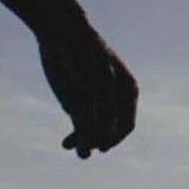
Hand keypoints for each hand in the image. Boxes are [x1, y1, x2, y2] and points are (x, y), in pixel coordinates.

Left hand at [38, 17, 135, 157]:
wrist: (62, 36)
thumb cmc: (87, 53)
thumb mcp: (99, 78)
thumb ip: (104, 105)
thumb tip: (107, 131)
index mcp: (127, 93)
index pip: (125, 125)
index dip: (114, 137)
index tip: (101, 141)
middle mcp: (112, 102)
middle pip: (109, 132)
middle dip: (98, 141)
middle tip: (86, 144)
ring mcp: (93, 105)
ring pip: (93, 133)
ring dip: (86, 144)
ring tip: (79, 152)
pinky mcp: (76, 106)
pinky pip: (79, 129)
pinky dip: (75, 139)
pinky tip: (67, 145)